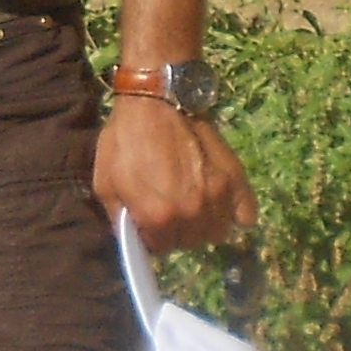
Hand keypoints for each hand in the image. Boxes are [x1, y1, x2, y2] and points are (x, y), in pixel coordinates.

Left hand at [96, 100, 252, 256]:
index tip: (150, 223)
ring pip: (217, 232)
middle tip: (171, 210)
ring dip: (205, 225)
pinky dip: (236, 214)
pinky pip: (245, 214)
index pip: (161, 248)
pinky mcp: (235, 179)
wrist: (156, 102)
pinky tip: (221, 205)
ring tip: (194, 207)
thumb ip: (119, 218)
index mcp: (158, 217)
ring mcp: (217, 197)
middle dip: (178, 232)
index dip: (153, 237)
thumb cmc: (125, 140)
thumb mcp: (106, 182)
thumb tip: (132, 239)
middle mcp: (191, 213)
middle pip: (190, 242)